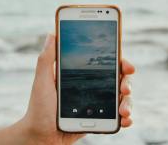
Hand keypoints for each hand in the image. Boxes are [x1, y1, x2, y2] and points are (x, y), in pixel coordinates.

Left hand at [17, 33, 134, 144]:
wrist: (41, 136)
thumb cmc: (39, 108)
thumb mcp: (42, 82)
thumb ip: (46, 59)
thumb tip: (52, 34)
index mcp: (83, 74)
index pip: (106, 63)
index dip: (120, 61)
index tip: (127, 65)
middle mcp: (93, 86)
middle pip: (119, 79)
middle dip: (127, 82)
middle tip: (124, 88)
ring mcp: (98, 102)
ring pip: (122, 98)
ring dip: (128, 103)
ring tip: (123, 112)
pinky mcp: (99, 118)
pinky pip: (116, 117)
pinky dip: (125, 118)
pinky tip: (124, 121)